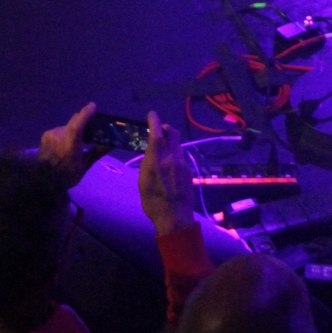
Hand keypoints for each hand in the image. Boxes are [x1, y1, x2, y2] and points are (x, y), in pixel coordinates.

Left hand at [38, 101, 96, 186]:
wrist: (44, 181)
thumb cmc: (67, 175)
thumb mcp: (84, 165)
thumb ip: (97, 151)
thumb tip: (111, 144)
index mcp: (70, 141)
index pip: (79, 120)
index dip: (87, 111)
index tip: (93, 106)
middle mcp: (59, 133)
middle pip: (74, 121)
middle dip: (82, 122)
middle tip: (90, 127)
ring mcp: (51, 133)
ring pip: (67, 126)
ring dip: (73, 130)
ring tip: (77, 140)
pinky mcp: (45, 135)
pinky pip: (59, 131)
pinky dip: (65, 134)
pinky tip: (65, 144)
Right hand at [137, 110, 195, 236]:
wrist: (175, 218)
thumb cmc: (153, 203)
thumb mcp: (143, 182)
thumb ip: (147, 163)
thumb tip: (151, 151)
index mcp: (157, 161)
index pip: (156, 133)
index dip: (154, 121)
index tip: (151, 114)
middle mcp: (172, 158)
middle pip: (172, 133)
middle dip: (165, 127)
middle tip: (159, 130)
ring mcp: (182, 164)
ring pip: (177, 144)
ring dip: (170, 142)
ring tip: (162, 150)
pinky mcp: (189, 171)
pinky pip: (181, 156)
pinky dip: (174, 154)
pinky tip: (169, 165)